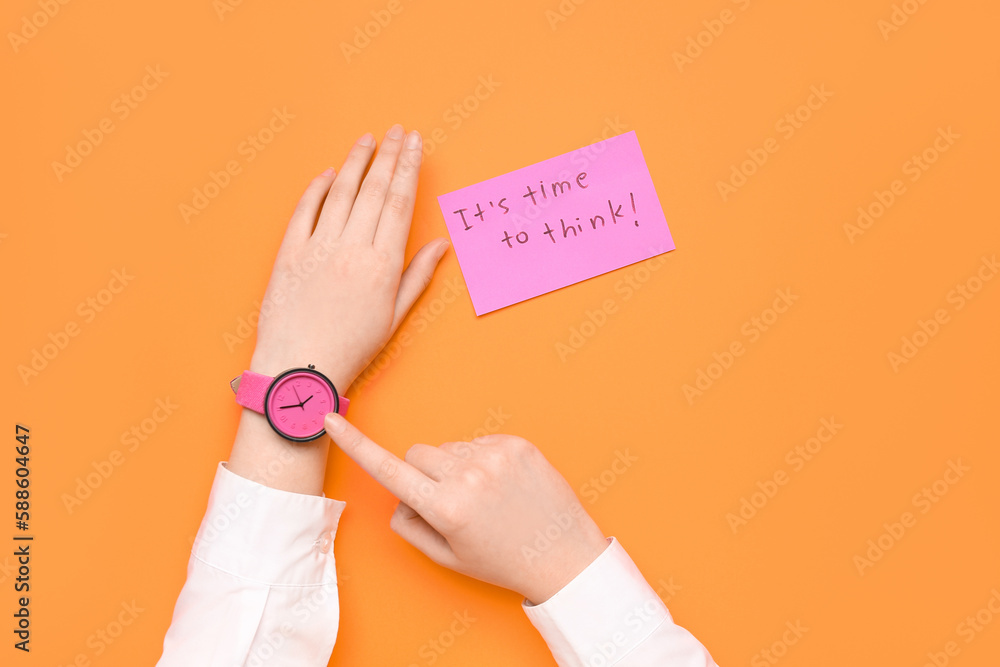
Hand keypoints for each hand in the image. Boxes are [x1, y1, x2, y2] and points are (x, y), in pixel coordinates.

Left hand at [249, 125, 449, 392]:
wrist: (300, 369)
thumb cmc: (351, 349)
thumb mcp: (393, 317)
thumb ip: (417, 277)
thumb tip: (440, 245)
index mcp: (382, 265)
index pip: (400, 203)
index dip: (409, 169)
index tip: (416, 144)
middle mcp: (352, 249)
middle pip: (375, 190)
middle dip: (389, 155)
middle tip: (399, 131)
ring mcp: (318, 248)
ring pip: (342, 192)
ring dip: (356, 162)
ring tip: (369, 140)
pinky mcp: (289, 253)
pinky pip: (305, 210)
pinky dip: (318, 188)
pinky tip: (330, 174)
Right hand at [324, 413, 609, 604]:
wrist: (564, 555)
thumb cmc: (503, 561)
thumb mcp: (447, 557)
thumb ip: (410, 525)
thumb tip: (399, 495)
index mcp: (446, 507)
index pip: (388, 469)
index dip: (354, 444)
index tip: (330, 419)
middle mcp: (468, 475)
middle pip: (417, 453)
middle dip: (421, 473)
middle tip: (448, 502)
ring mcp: (495, 455)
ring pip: (448, 447)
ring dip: (454, 466)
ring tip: (486, 497)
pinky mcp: (516, 443)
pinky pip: (478, 442)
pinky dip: (481, 459)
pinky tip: (502, 485)